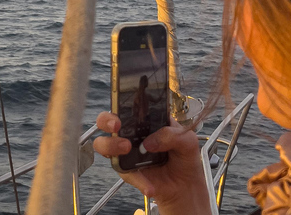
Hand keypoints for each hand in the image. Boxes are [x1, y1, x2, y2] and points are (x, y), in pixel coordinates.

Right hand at [92, 112, 210, 214]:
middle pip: (105, 121)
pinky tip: (150, 187)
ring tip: (127, 149)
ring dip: (111, 145)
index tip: (123, 109)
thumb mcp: (186, 140)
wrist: (186, 186)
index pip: (126, 105)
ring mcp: (126, 151)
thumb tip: (149, 142)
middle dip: (106, 121)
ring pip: (103, 144)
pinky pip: (123, 172)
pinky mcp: (126, 170)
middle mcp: (131, 132)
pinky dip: (137, 179)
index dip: (119, 103)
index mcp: (145, 119)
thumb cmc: (184, 156)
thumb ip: (171, 135)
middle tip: (116, 126)